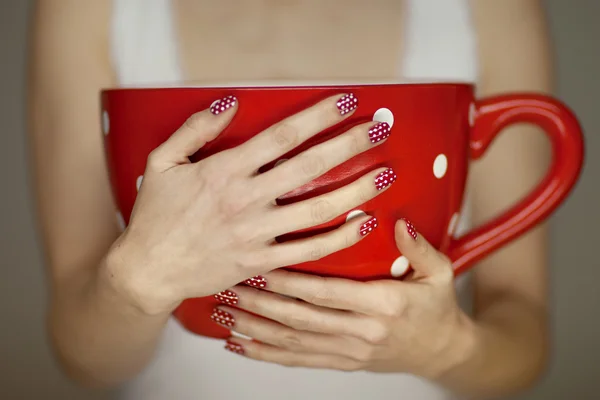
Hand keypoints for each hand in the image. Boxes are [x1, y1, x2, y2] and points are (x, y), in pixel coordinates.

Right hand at [105, 94, 395, 314]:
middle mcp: (246, 199)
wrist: (149, 270)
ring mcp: (256, 233)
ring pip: (316, 209)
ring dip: (355, 190)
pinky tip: (363, 223)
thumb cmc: (155, 215)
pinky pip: (307, 250)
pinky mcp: (261, 261)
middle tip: (381, 128)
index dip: (317, 116)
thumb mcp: (162, 162)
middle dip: (349, 144)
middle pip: (308, 167)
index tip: (346, 102)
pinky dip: (338, 238)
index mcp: (223, 171)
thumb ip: (194, 130)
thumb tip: (228, 102)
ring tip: (386, 173)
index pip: (280, 136)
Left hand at [213, 219, 475, 378]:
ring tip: (225, 312)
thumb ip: (419, 247)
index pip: (327, 291)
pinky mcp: (342, 362)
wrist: (442, 351)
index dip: (291, 280)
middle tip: (230, 284)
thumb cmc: (437, 308)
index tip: (262, 264)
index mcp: (385, 305)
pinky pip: (299, 361)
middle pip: (300, 317)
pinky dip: (267, 354)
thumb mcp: (440, 272)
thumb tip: (397, 222)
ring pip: (293, 341)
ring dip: (255, 327)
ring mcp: (350, 351)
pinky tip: (241, 344)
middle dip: (261, 301)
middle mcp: (362, 332)